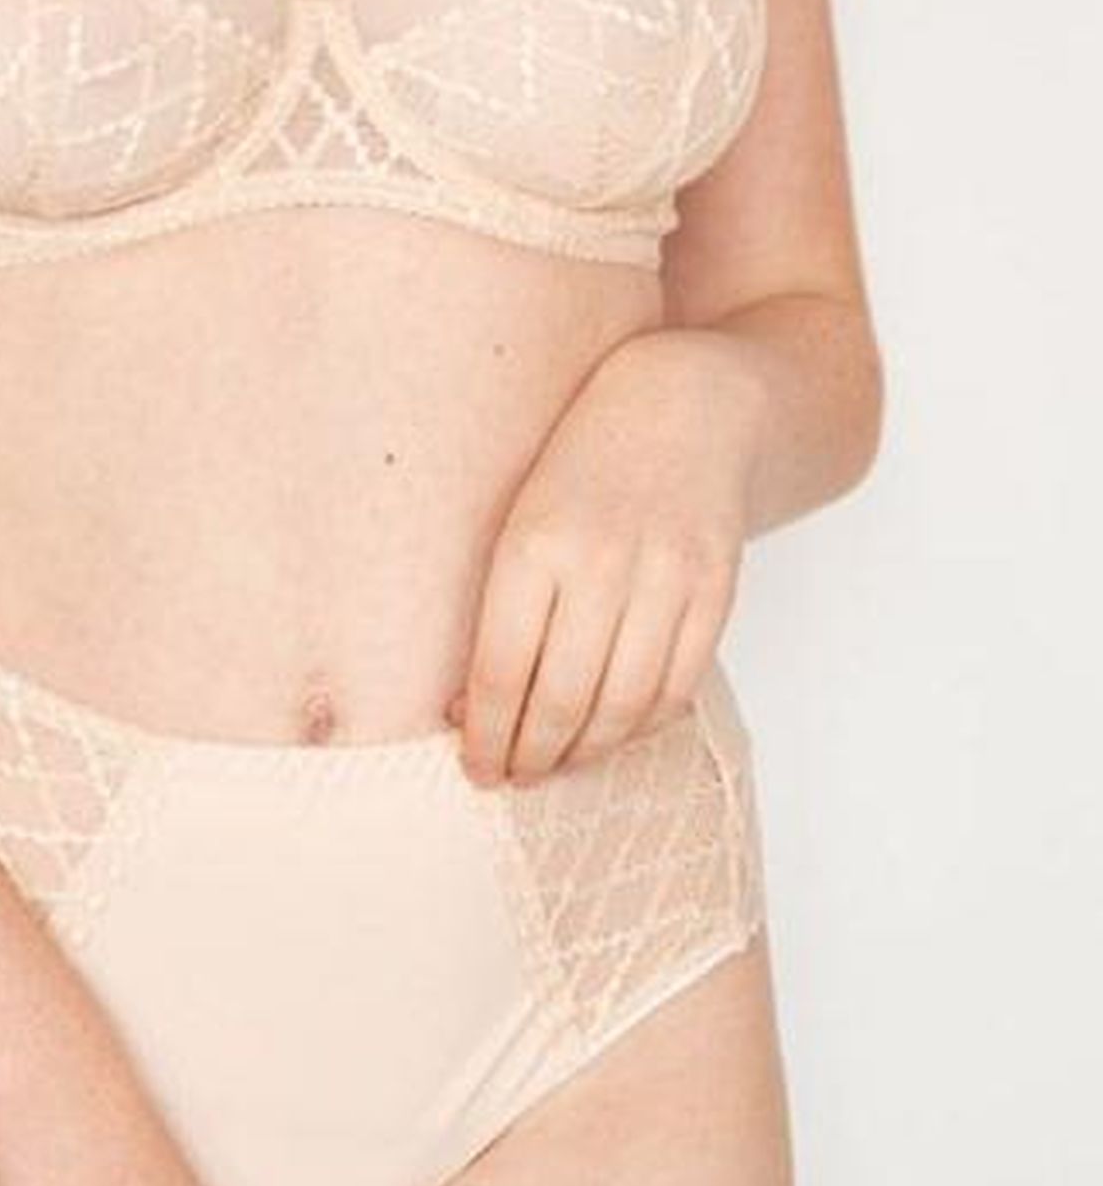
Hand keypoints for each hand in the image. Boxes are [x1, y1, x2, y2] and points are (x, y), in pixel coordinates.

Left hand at [446, 328, 762, 787]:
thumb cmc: (583, 460)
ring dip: (583, 755)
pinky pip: (676, 689)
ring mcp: (667, 579)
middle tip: (510, 779)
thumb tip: (468, 707)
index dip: (485, 737)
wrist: (688, 405)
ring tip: (555, 767)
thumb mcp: (521, 512)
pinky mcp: (716, 592)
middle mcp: (602, 563)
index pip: (502, 672)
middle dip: (530, 759)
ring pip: (621, 707)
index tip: (474, 767)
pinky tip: (612, 734)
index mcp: (535, 541)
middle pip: (561, 702)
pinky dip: (641, 727)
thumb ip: (499, 602)